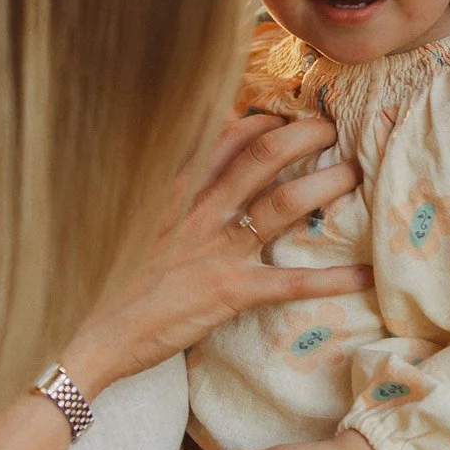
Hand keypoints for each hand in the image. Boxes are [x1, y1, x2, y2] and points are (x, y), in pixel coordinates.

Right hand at [65, 114, 368, 394]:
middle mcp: (199, 211)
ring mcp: (216, 250)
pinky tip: (366, 276)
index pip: (224, 137)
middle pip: (263, 156)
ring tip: (354, 175)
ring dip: (325, 184)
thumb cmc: (101, 280)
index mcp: (173, 190)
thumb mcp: (126, 222)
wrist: (83, 332)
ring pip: (284, 203)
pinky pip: (292, 282)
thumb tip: (186, 164)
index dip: (262, 122)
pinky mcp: (229, 292)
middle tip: (332, 130)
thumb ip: (159, 193)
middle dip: (305, 136)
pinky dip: (333, 279)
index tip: (284, 117)